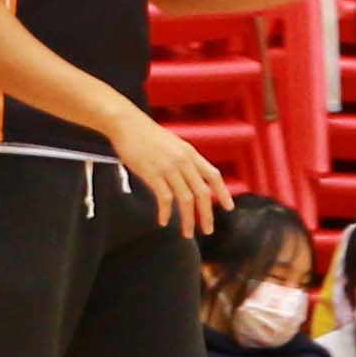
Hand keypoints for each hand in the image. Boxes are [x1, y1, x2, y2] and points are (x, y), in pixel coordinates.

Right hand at [105, 105, 233, 235]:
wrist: (127, 124)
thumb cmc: (147, 134)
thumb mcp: (173, 144)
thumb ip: (184, 159)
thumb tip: (192, 177)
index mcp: (190, 153)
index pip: (213, 175)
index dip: (223, 192)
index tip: (228, 207)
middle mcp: (183, 161)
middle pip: (202, 192)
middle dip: (207, 214)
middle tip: (208, 230)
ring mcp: (168, 168)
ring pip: (185, 199)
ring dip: (188, 219)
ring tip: (188, 233)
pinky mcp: (152, 174)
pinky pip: (164, 198)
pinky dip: (165, 213)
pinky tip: (163, 221)